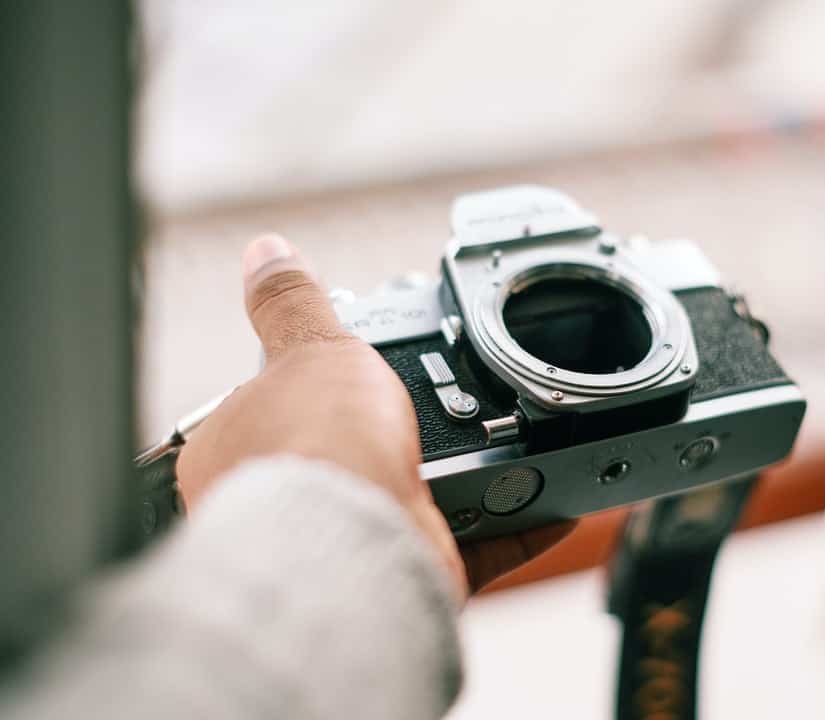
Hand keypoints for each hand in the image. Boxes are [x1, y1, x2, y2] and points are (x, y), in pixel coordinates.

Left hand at [177, 234, 574, 599]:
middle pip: (352, 451)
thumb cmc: (313, 448)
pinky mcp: (403, 566)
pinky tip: (544, 506)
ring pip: (412, 500)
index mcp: (240, 444)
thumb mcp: (310, 346)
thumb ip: (292, 303)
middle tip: (442, 402)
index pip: (278, 403)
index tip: (365, 369)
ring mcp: (346, 536)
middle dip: (403, 430)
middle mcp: (285, 499)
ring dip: (460, 477)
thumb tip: (265, 251)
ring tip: (500, 442)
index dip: (325, 382)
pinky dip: (511, 526)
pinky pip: (468, 545)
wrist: (356, 543)